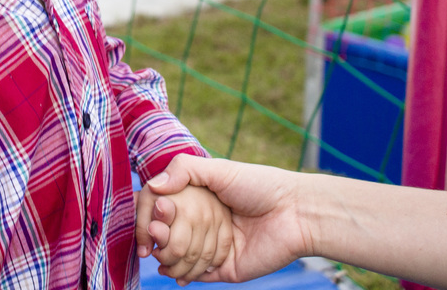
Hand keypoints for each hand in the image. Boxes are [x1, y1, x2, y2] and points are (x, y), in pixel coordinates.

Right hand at [145, 155, 311, 283]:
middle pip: (168, 234)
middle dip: (158, 236)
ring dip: (168, 258)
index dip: (153, 213)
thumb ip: (184, 169)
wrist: (296, 214)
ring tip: (161, 254)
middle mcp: (204, 224)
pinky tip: (173, 271)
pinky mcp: (225, 269)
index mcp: (201, 200)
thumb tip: (151, 185)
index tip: (150, 215)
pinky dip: (182, 276)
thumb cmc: (261, 185)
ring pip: (179, 258)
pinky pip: (197, 277)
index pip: (165, 208)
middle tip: (156, 234)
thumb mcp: (221, 169)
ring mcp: (213, 248)